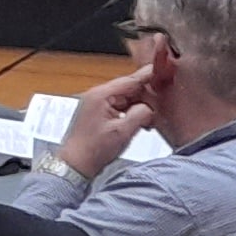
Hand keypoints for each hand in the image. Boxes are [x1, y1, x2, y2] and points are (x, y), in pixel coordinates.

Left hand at [56, 64, 162, 179]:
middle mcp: (96, 96)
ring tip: (151, 119)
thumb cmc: (92, 150)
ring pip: (124, 99)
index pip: (128, 80)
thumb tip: (150, 107)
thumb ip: (140, 115)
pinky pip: (118, 108)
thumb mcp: (122, 132)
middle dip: (145, 96)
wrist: (75, 165)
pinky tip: (140, 123)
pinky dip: (130, 113)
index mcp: (100, 96)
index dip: (147, 76)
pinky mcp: (97, 114)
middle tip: (161, 103)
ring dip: (138, 107)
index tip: (160, 70)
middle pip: (127, 89)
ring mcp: (96, 105)